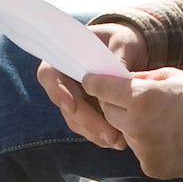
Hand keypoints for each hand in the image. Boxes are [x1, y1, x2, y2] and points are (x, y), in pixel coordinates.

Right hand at [37, 22, 146, 150]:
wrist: (132, 50)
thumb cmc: (122, 39)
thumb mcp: (123, 42)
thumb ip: (118, 57)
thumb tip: (120, 77)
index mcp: (64, 56)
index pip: (50, 75)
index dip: (57, 91)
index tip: (70, 106)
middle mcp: (65, 79)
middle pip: (65, 104)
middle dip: (86, 121)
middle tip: (109, 135)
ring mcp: (75, 97)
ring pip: (76, 120)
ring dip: (94, 133)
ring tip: (118, 142)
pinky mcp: (87, 110)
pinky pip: (88, 127)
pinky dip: (101, 135)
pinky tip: (119, 141)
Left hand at [81, 66, 182, 178]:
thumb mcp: (168, 76)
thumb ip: (139, 79)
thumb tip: (118, 81)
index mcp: (140, 97)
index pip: (100, 89)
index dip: (94, 83)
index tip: (91, 81)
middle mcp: (136, 125)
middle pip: (108, 113)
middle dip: (114, 105)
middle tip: (129, 101)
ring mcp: (143, 149)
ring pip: (124, 134)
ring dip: (132, 127)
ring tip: (158, 121)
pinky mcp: (151, 166)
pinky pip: (139, 152)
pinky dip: (147, 145)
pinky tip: (167, 137)